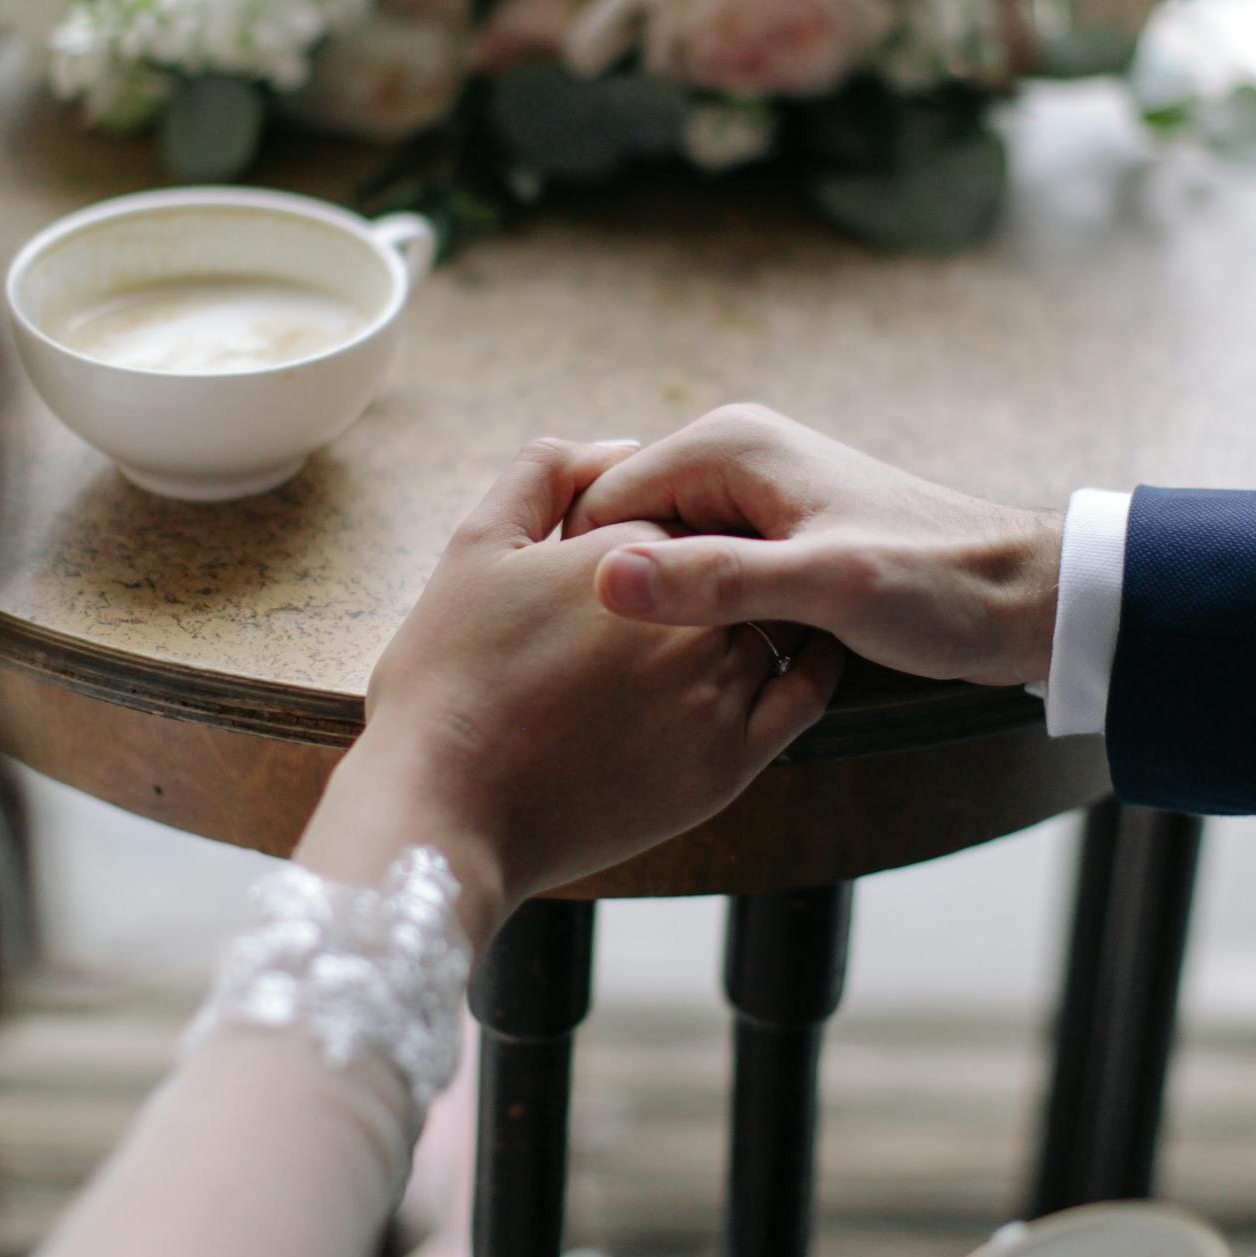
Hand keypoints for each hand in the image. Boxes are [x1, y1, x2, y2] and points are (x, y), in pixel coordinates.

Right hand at [302, 437, 842, 943]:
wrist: (446, 811)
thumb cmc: (447, 679)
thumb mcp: (477, 546)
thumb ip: (543, 474)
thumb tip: (614, 445)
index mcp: (635, 550)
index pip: (666, 519)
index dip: (637, 547)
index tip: (605, 580)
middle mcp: (694, 612)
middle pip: (723, 568)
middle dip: (700, 583)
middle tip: (646, 621)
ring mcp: (719, 686)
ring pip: (768, 625)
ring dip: (754, 619)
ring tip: (706, 643)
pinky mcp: (731, 760)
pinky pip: (801, 696)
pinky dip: (809, 667)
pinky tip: (792, 660)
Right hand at [563, 405, 1061, 688]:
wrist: (1024, 596)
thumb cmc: (938, 585)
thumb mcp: (824, 588)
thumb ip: (715, 581)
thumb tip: (607, 577)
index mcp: (728, 446)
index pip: (601, 501)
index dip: (584, 572)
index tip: (583, 644)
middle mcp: (733, 458)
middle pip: (625, 528)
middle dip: (618, 591)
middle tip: (616, 669)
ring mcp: (753, 498)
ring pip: (661, 556)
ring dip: (658, 608)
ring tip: (654, 673)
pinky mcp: (775, 537)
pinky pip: (702, 572)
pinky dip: (696, 613)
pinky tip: (702, 661)